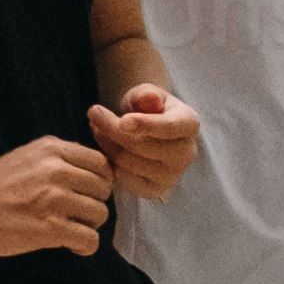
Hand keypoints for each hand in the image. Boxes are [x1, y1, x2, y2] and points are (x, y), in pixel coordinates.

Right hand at [0, 137, 112, 253]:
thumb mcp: (25, 158)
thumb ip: (56, 161)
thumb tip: (87, 176)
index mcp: (51, 149)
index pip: (101, 163)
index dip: (100, 181)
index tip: (88, 194)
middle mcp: (56, 170)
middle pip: (104, 188)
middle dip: (94, 203)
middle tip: (77, 215)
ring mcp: (54, 199)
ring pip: (100, 213)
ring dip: (89, 226)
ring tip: (71, 231)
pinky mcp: (49, 228)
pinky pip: (89, 239)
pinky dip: (85, 246)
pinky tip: (72, 247)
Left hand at [90, 78, 199, 205]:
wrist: (150, 131)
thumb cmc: (148, 107)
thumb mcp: (145, 93)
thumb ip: (146, 94)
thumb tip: (149, 100)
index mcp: (189, 124)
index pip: (169, 127)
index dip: (145, 125)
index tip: (121, 121)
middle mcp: (186, 153)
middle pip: (142, 145)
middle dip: (112, 128)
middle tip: (94, 113)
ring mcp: (172, 175)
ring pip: (128, 162)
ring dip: (106, 143)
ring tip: (97, 127)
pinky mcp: (155, 190)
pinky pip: (123, 178)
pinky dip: (110, 162)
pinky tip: (106, 146)